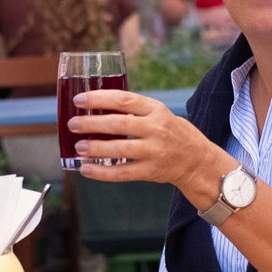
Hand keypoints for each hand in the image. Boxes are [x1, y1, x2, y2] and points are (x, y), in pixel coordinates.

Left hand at [68, 89, 221, 201]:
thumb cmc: (174, 134)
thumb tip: (98, 108)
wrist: (199, 161)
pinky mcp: (151, 172)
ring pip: (119, 149)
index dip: (99, 98)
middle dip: (92, 123)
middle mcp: (156, 129)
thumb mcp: (161, 114)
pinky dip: (102, 172)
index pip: (124, 99)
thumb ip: (136, 111)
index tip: (79, 100)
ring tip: (78, 146)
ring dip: (95, 148)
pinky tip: (86, 169)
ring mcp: (154, 152)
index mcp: (156, 110)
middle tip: (73, 124)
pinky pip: (122, 173)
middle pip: (118, 123)